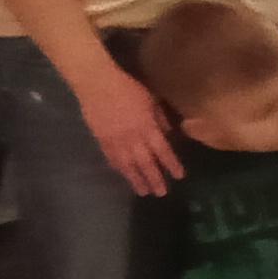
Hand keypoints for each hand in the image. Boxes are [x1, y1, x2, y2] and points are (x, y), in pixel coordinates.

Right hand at [74, 58, 180, 196]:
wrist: (97, 85)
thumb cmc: (128, 88)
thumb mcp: (151, 100)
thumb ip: (160, 119)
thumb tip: (168, 134)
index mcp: (147, 127)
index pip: (163, 150)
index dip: (172, 165)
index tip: (180, 177)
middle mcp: (132, 138)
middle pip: (146, 163)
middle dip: (155, 179)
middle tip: (161, 193)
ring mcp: (115, 140)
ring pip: (128, 165)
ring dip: (136, 180)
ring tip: (143, 192)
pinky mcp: (101, 140)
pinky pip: (112, 158)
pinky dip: (120, 169)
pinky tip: (124, 175)